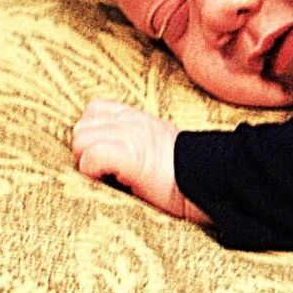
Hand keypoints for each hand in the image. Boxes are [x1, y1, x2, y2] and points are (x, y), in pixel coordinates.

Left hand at [72, 99, 208, 224]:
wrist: (213, 179)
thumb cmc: (187, 174)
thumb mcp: (161, 144)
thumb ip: (137, 139)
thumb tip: (114, 157)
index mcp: (137, 117)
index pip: (93, 110)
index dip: (92, 135)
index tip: (106, 158)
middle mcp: (130, 121)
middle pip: (80, 128)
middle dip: (85, 152)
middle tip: (107, 172)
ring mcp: (129, 136)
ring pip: (80, 141)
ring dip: (88, 164)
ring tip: (111, 178)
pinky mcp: (128, 156)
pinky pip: (91, 158)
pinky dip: (94, 174)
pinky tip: (115, 182)